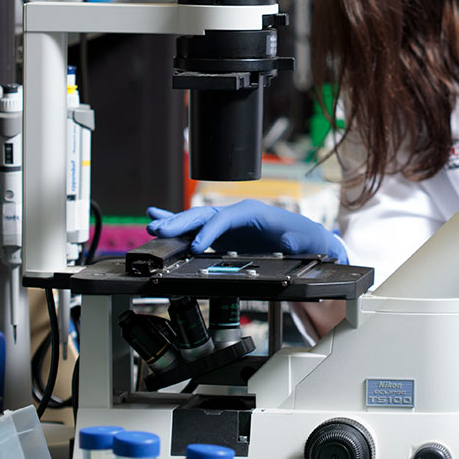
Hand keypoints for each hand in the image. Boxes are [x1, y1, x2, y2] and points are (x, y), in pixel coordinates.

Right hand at [146, 199, 348, 262]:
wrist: (306, 241)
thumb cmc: (305, 238)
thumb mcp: (305, 240)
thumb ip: (296, 241)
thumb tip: (288, 242)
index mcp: (253, 211)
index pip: (225, 218)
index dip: (209, 232)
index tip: (195, 247)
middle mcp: (236, 214)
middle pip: (204, 215)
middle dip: (181, 222)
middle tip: (158, 229)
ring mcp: (228, 224)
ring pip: (196, 220)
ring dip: (174, 223)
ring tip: (152, 225)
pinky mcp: (223, 235)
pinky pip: (197, 229)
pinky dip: (178, 225)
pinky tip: (157, 218)